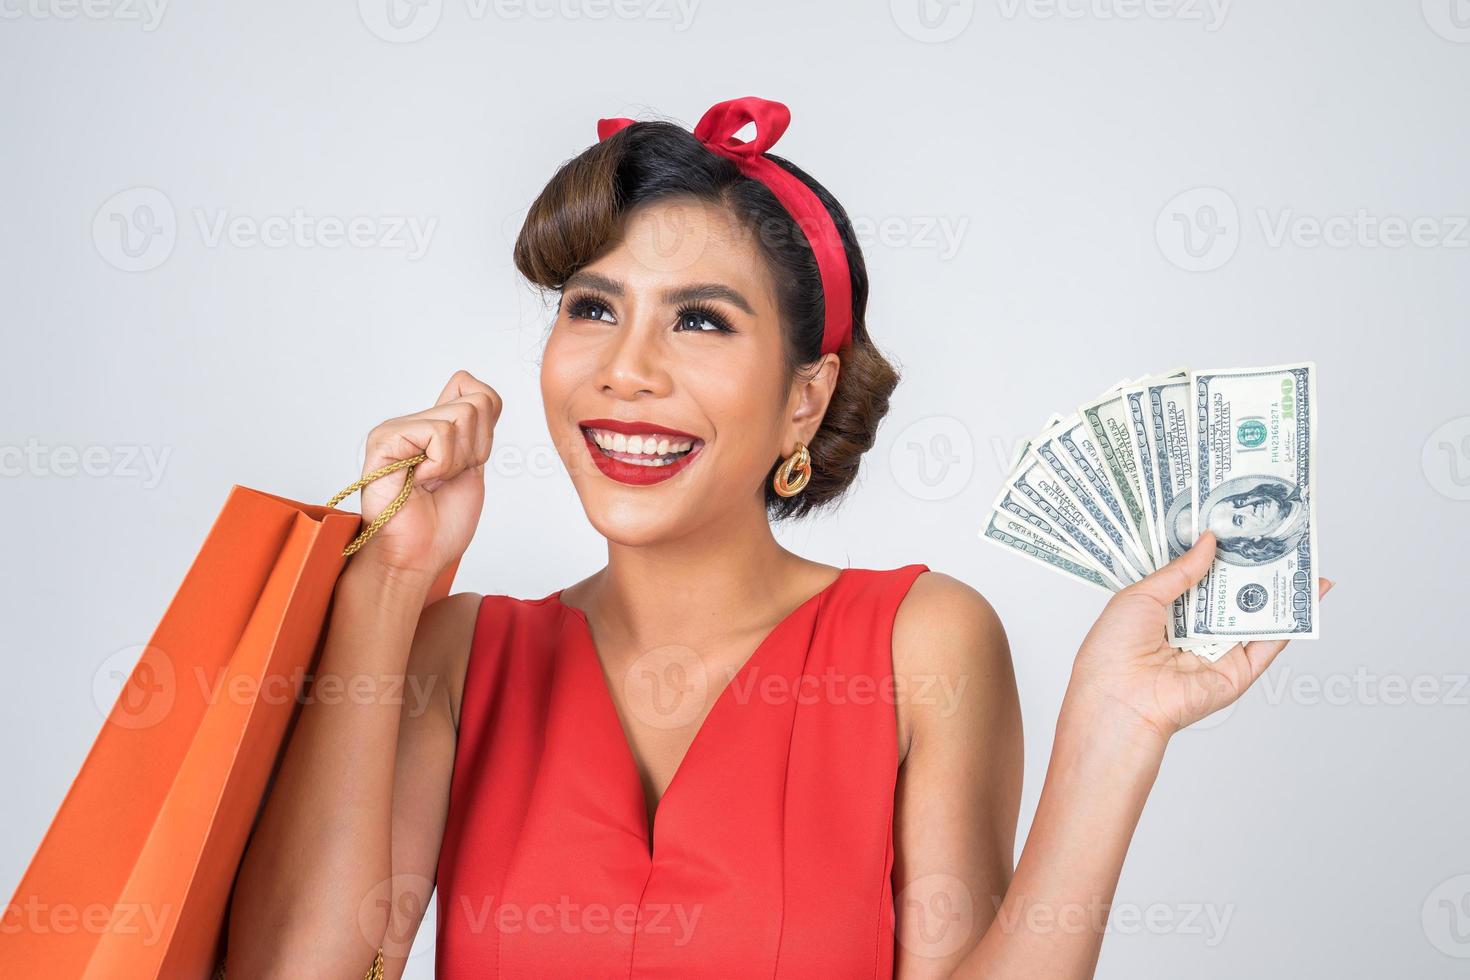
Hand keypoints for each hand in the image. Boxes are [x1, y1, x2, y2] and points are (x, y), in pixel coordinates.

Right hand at [351, 370, 500, 583]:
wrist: (416, 558)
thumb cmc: (439, 525)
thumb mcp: (473, 467)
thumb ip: (477, 430)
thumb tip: (477, 390)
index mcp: (435, 428)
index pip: (477, 392)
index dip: (487, 431)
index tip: (469, 464)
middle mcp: (414, 422)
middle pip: (477, 403)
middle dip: (475, 449)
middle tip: (447, 478)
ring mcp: (398, 428)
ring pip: (462, 415)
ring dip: (456, 460)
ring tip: (432, 482)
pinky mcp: (385, 439)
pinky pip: (438, 433)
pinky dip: (440, 465)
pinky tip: (419, 482)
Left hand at [1065, 531, 1333, 746]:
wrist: (1118, 699)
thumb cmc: (1113, 650)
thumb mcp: (1141, 595)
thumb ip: (1181, 571)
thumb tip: (1209, 541)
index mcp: (1165, 613)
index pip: (1199, 579)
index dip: (1217, 555)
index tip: (1237, 527)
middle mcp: (1193, 632)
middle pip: (1230, 596)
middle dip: (1252, 569)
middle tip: (1276, 537)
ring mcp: (1217, 653)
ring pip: (1255, 617)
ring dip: (1278, 591)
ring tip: (1302, 558)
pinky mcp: (1236, 674)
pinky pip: (1267, 646)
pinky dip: (1290, 623)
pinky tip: (1307, 597)